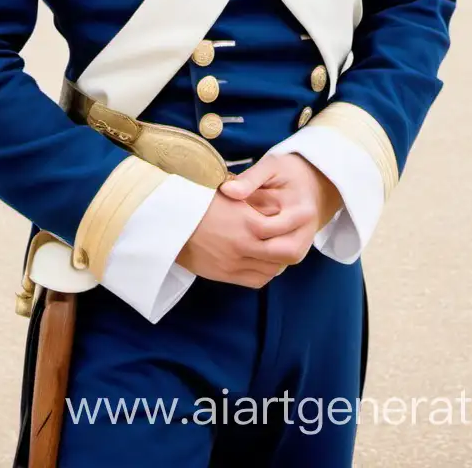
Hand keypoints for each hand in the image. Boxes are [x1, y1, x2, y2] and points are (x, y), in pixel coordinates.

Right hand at [175, 184, 315, 287]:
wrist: (167, 223)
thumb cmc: (196, 201)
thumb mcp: (226, 192)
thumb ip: (251, 196)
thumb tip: (276, 201)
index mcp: (245, 222)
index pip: (282, 226)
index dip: (296, 219)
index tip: (304, 212)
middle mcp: (242, 245)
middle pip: (282, 252)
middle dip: (291, 242)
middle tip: (295, 233)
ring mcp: (233, 263)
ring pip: (272, 268)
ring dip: (279, 258)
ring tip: (280, 245)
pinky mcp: (225, 274)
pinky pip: (257, 279)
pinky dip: (266, 271)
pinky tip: (265, 260)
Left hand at [220, 153, 342, 259]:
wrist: (313, 184)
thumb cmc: (288, 173)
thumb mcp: (271, 166)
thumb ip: (250, 178)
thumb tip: (227, 190)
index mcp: (301, 211)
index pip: (265, 227)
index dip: (240, 221)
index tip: (223, 211)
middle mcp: (305, 234)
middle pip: (269, 252)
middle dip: (243, 244)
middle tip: (224, 230)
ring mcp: (301, 248)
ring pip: (270, 266)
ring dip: (248, 256)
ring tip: (229, 239)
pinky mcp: (294, 255)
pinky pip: (272, 268)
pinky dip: (254, 261)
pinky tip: (239, 248)